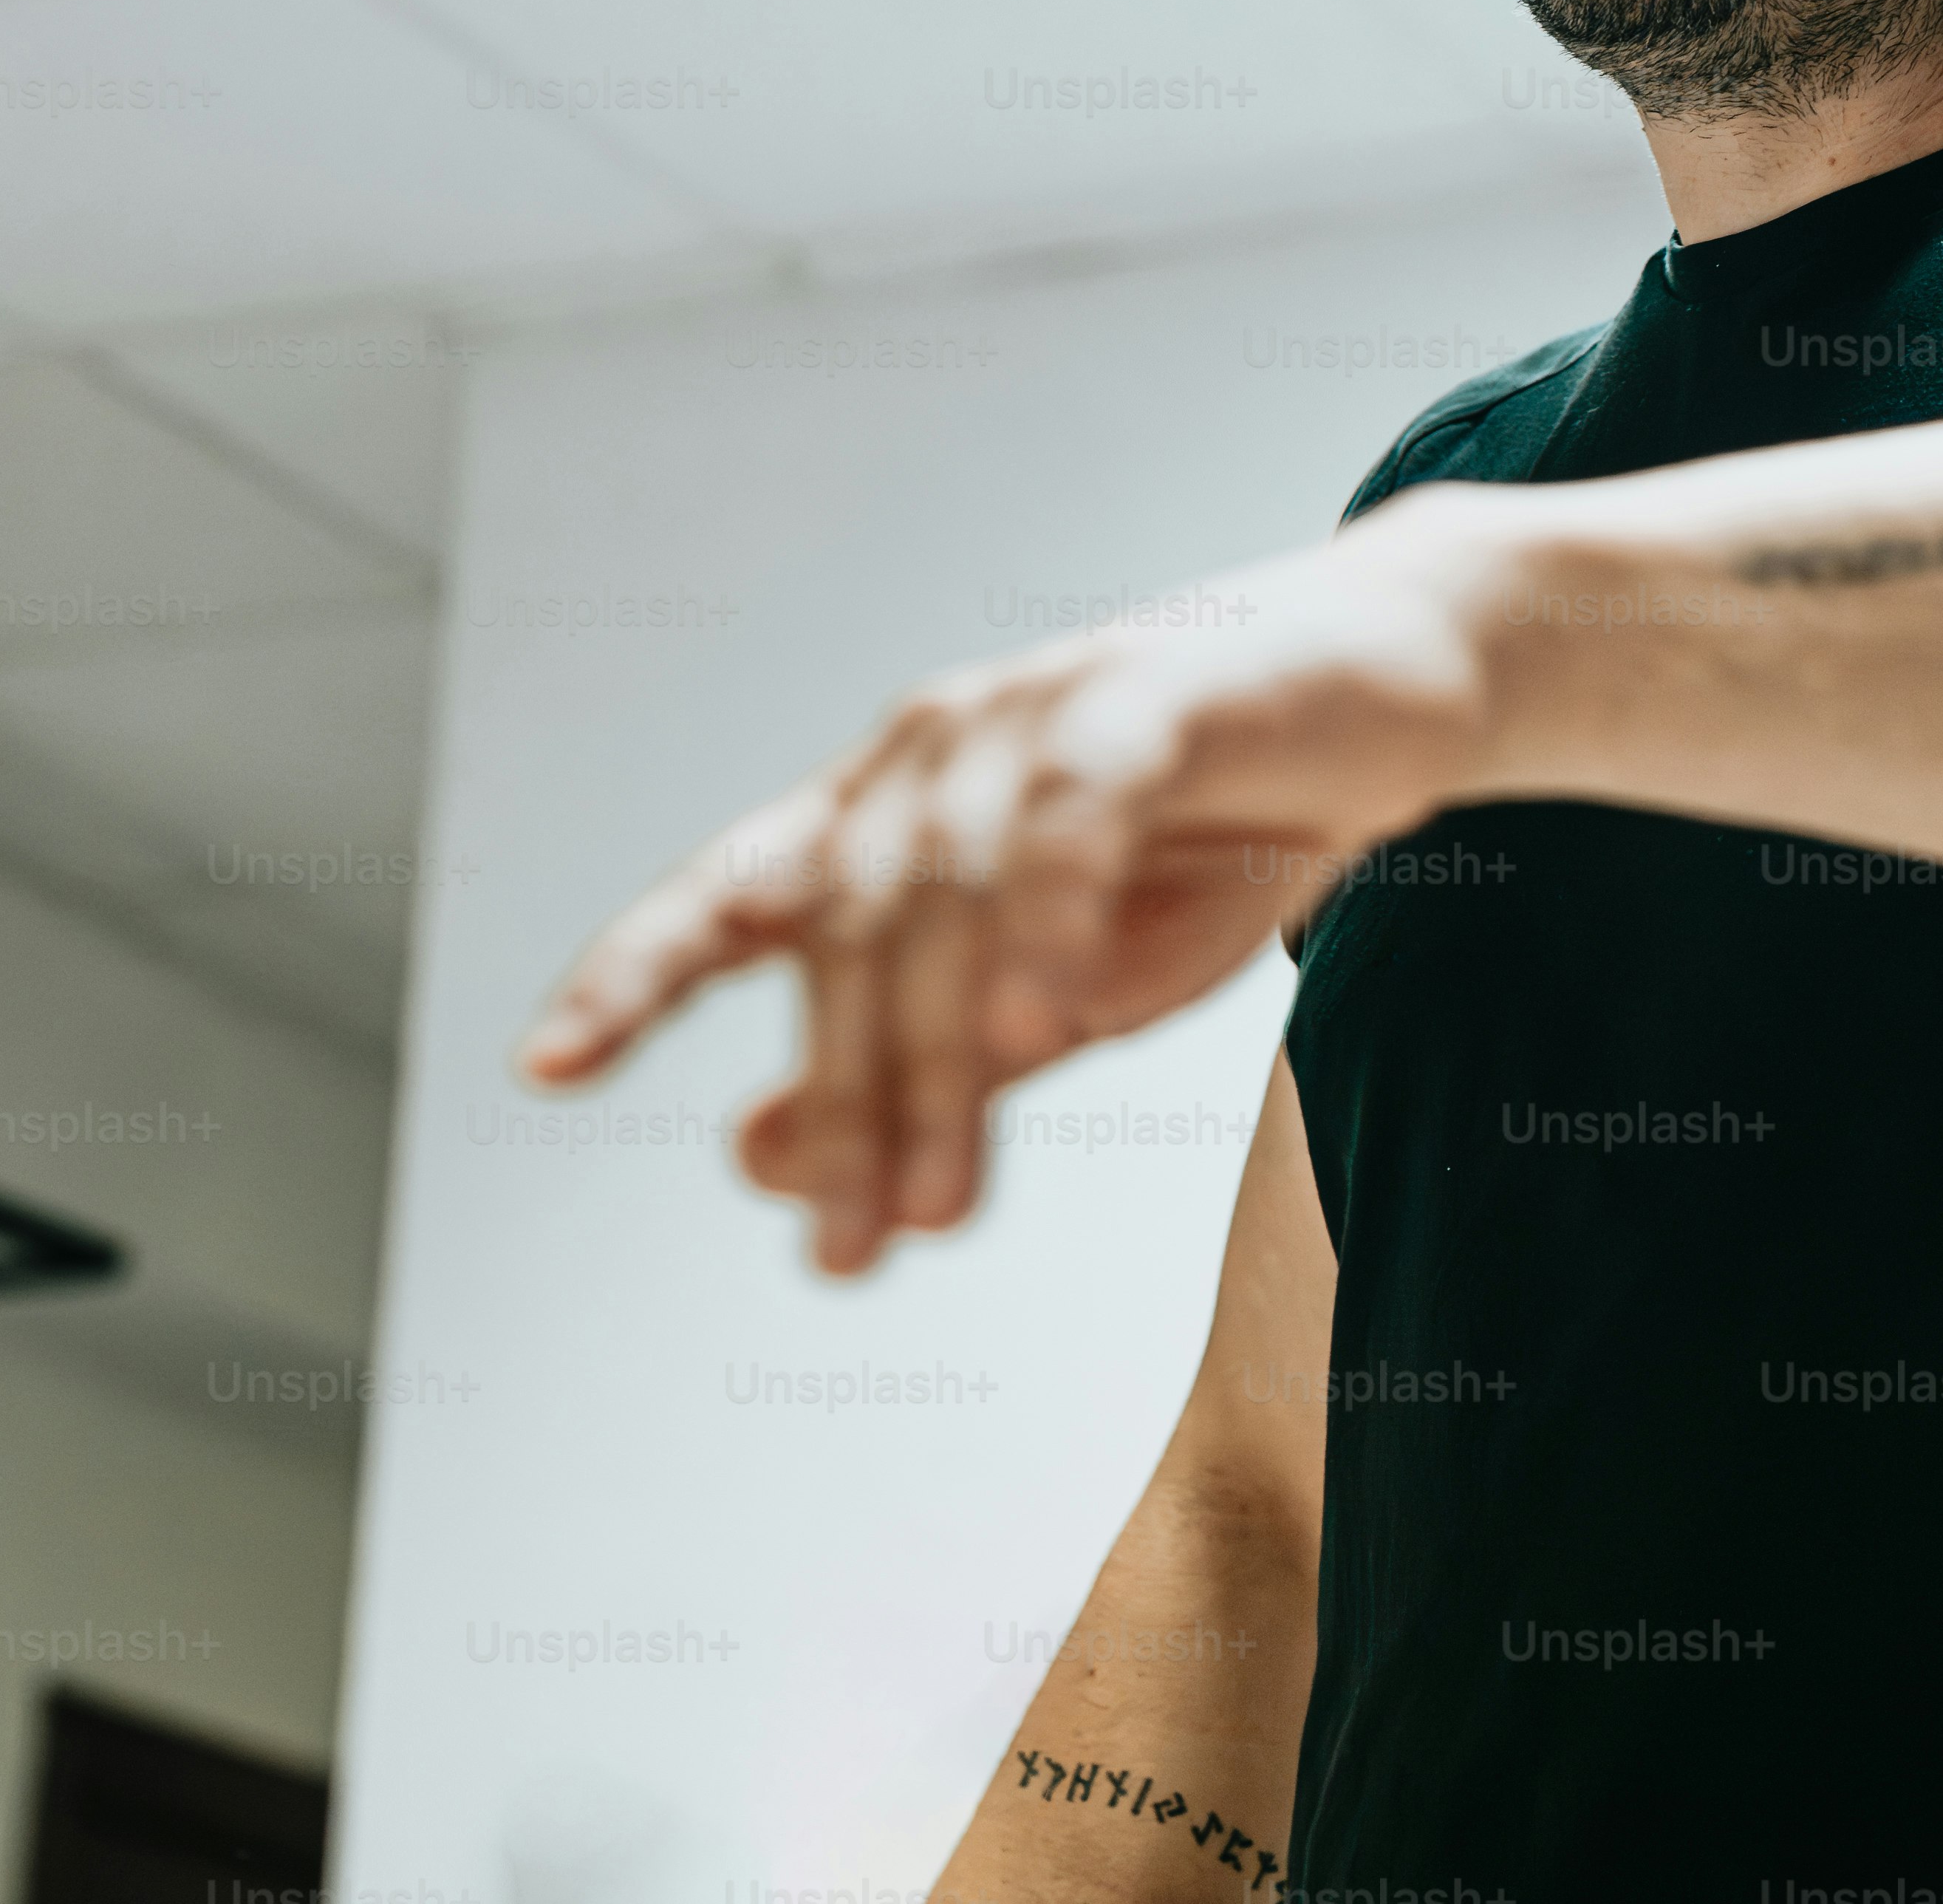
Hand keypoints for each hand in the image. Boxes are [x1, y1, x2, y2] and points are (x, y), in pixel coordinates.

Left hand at [512, 499, 1502, 1273]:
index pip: (730, 895)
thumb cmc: (1217, 835)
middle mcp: (932, 752)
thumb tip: (749, 1156)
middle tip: (851, 1251)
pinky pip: (1071, 808)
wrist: (1395, 693)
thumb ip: (919, 1065)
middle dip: (846, 1107)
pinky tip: (1045, 1015)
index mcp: (889, 817)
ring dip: (938, 1058)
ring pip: (944, 892)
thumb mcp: (1056, 989)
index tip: (547, 1073)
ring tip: (945, 1197)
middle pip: (846, 937)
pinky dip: (1047, 911)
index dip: (632, 977)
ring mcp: (1031, 710)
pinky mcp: (1147, 691)